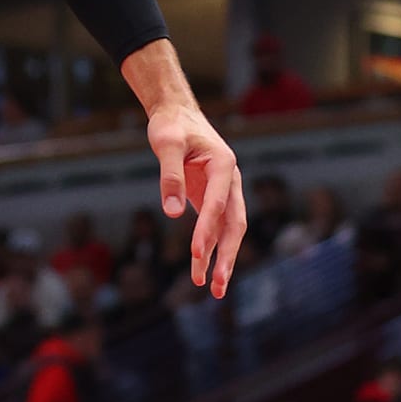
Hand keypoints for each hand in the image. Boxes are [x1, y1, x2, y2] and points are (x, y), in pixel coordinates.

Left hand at [143, 96, 245, 297]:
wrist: (176, 112)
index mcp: (224, 165)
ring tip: (213, 289)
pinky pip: (213, 227)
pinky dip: (208, 248)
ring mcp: (223, 191)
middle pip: (234, 224)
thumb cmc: (171, 125)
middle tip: (219, 285)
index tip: (195, 253)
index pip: (217, 204)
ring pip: (226, 230)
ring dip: (219, 258)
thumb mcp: (167, 145)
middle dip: (226, 256)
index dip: (206, 229)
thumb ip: (170, 176)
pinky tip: (201, 269)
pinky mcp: (210, 197)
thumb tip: (172, 213)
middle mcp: (229, 181)